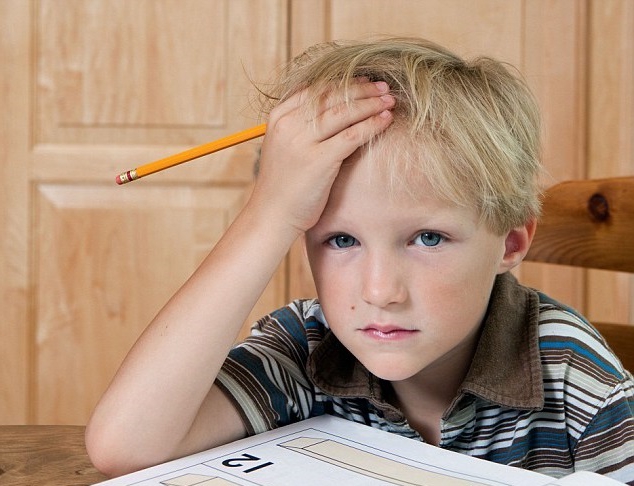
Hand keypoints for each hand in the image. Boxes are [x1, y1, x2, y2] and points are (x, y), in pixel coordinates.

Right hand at [251, 80, 394, 234]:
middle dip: (362, 89)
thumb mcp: (284, 145)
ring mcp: (302, 142)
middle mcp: (289, 124)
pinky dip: (371, 125)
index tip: (364, 82)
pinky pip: (351, 135)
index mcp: (279, 116)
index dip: (344, 82)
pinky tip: (386, 120)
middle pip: (332, 96)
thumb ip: (301, 125)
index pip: (316, 89)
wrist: (273, 214)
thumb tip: (332, 107)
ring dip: (371, 104)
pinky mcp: (319, 160)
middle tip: (384, 87)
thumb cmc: (283, 183)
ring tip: (390, 101)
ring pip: (344, 112)